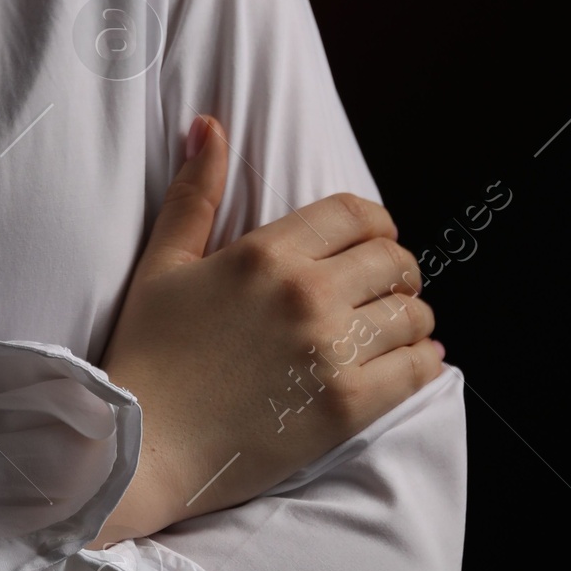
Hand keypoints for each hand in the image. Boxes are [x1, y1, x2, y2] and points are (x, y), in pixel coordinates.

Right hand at [97, 116, 442, 541]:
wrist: (144, 443)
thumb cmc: (149, 351)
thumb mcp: (164, 262)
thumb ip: (194, 192)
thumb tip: (210, 127)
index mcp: (265, 255)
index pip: (355, 214)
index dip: (375, 221)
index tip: (373, 238)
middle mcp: (306, 295)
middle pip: (392, 260)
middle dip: (397, 268)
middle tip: (386, 285)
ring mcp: (329, 352)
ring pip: (411, 315)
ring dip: (412, 315)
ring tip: (398, 325)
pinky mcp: (345, 407)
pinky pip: (416, 371)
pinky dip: (426, 361)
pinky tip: (417, 360)